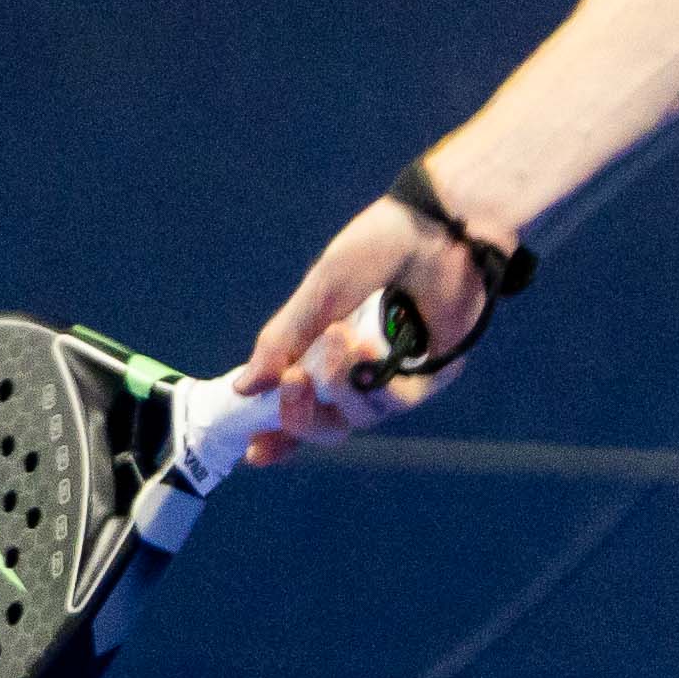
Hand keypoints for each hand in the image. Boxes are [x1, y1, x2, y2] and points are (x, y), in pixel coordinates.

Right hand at [228, 190, 491, 456]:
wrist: (435, 228)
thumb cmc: (376, 248)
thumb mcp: (319, 292)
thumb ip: (283, 340)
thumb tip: (243, 388)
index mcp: (322, 352)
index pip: (296, 407)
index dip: (276, 434)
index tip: (255, 450)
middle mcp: (356, 373)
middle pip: (321, 426)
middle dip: (299, 412)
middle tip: (294, 378)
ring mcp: (392, 379)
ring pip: (356, 418)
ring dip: (341, 383)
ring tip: (343, 336)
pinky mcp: (429, 378)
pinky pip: (396, 404)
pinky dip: (379, 383)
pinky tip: (373, 348)